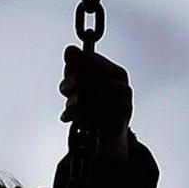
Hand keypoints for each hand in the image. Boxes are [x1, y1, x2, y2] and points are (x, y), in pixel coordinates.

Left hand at [61, 44, 132, 161]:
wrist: (108, 137)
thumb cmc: (95, 104)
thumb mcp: (83, 82)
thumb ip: (76, 65)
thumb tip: (69, 50)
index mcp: (118, 73)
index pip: (91, 61)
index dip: (74, 65)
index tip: (66, 73)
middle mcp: (124, 89)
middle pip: (88, 79)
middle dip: (71, 84)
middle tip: (64, 89)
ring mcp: (123, 108)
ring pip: (87, 99)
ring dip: (71, 103)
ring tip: (67, 107)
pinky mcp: (117, 125)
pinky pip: (89, 117)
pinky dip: (75, 117)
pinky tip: (68, 117)